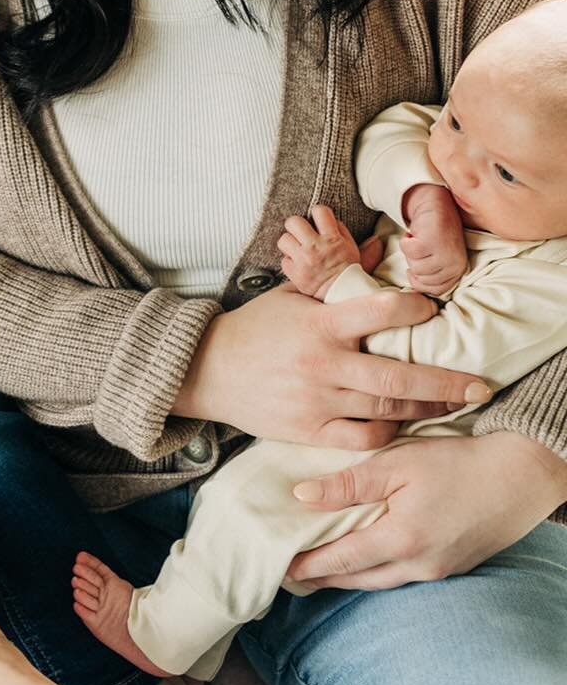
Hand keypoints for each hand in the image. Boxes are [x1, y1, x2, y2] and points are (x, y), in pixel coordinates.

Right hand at [173, 285, 490, 449]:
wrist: (204, 370)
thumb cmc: (252, 329)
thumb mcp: (290, 295)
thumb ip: (337, 278)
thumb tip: (379, 246)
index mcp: (319, 324)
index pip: (381, 311)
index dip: (416, 308)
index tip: (433, 310)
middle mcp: (322, 364)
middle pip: (398, 378)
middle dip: (447, 383)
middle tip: (480, 385)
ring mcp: (316, 400)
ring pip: (386, 410)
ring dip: (425, 408)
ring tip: (452, 405)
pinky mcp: (308, 429)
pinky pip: (361, 438)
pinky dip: (388, 433)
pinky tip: (402, 423)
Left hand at [278, 205, 380, 298]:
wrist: (342, 294)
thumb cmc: (348, 272)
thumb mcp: (353, 249)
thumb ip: (345, 233)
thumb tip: (341, 221)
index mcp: (332, 238)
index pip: (319, 211)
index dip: (317, 213)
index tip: (317, 219)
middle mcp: (315, 246)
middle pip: (294, 222)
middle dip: (296, 226)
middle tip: (301, 233)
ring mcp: (302, 259)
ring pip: (284, 239)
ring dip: (289, 243)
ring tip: (298, 249)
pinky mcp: (294, 272)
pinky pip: (284, 260)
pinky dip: (289, 262)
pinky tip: (298, 265)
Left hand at [287, 432, 566, 589]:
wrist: (522, 474)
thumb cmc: (458, 462)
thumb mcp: (397, 464)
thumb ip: (348, 484)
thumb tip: (301, 497)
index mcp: (401, 539)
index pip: (342, 560)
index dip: (309, 566)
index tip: (281, 566)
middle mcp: (420, 564)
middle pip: (359, 579)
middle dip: (324, 578)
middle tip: (292, 574)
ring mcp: (440, 570)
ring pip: (382, 581)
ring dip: (350, 578)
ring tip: (321, 571)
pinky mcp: (454, 566)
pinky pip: (405, 576)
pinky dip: (377, 572)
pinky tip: (365, 561)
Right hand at [400, 183, 467, 296]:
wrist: (434, 205)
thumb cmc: (433, 235)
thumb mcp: (436, 262)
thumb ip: (432, 280)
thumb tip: (417, 302)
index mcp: (458, 273)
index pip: (432, 292)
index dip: (419, 277)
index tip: (421, 261)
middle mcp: (455, 266)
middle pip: (420, 280)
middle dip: (414, 264)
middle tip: (422, 248)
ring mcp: (446, 254)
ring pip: (414, 267)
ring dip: (411, 252)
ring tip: (420, 240)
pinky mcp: (434, 242)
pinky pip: (409, 252)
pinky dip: (407, 242)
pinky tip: (415, 234)